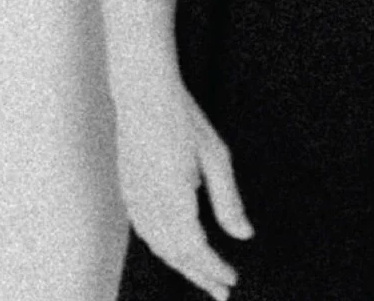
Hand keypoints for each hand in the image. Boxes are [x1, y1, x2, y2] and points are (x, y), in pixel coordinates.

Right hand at [111, 76, 251, 299]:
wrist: (143, 93)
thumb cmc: (182, 119)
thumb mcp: (216, 156)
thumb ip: (228, 200)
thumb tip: (244, 235)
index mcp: (173, 195)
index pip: (194, 247)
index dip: (212, 268)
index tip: (230, 280)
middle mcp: (149, 203)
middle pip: (174, 254)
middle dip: (199, 275)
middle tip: (222, 290)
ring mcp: (134, 198)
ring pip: (158, 246)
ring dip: (182, 266)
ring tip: (204, 277)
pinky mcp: (129, 191)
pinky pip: (145, 232)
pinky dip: (163, 249)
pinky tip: (176, 252)